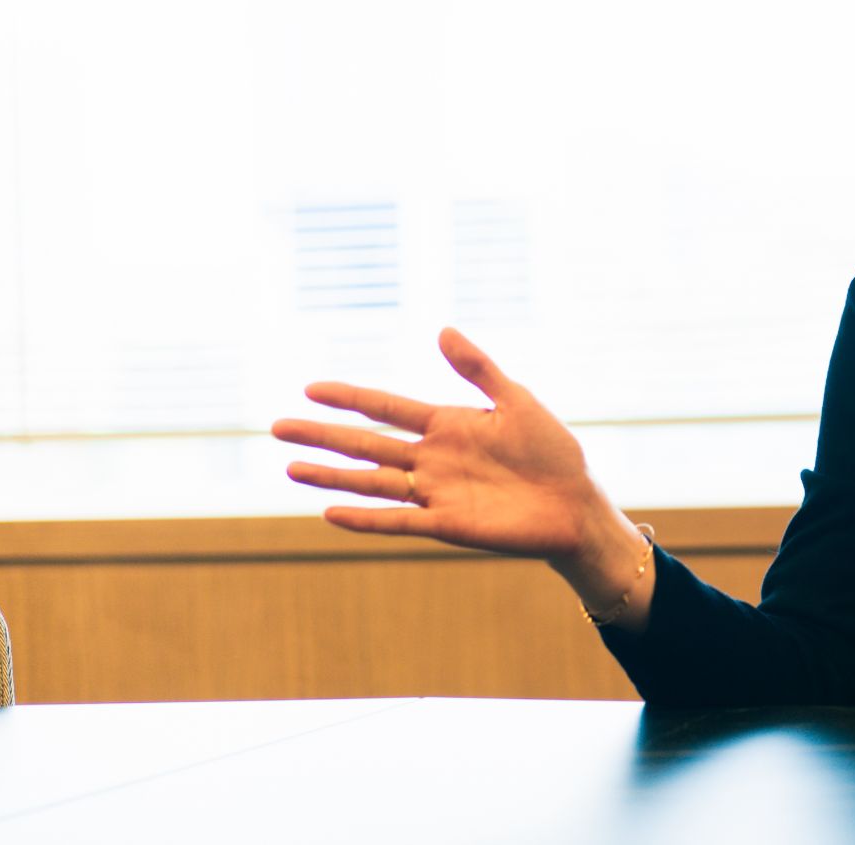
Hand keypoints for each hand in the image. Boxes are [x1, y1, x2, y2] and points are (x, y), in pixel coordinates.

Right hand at [272, 328, 600, 560]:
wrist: (577, 505)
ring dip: (332, 476)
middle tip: (277, 427)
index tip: (311, 387)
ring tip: (290, 468)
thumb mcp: (517, 401)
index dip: (350, 397)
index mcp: (448, 425)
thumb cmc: (552, 452)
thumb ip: (478, 370)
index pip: (387, 407)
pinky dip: (365, 518)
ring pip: (372, 481)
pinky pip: (397, 520)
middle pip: (366, 444)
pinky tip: (330, 511)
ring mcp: (436, 492)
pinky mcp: (446, 524)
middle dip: (323, 435)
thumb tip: (442, 330)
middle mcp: (433, 458)